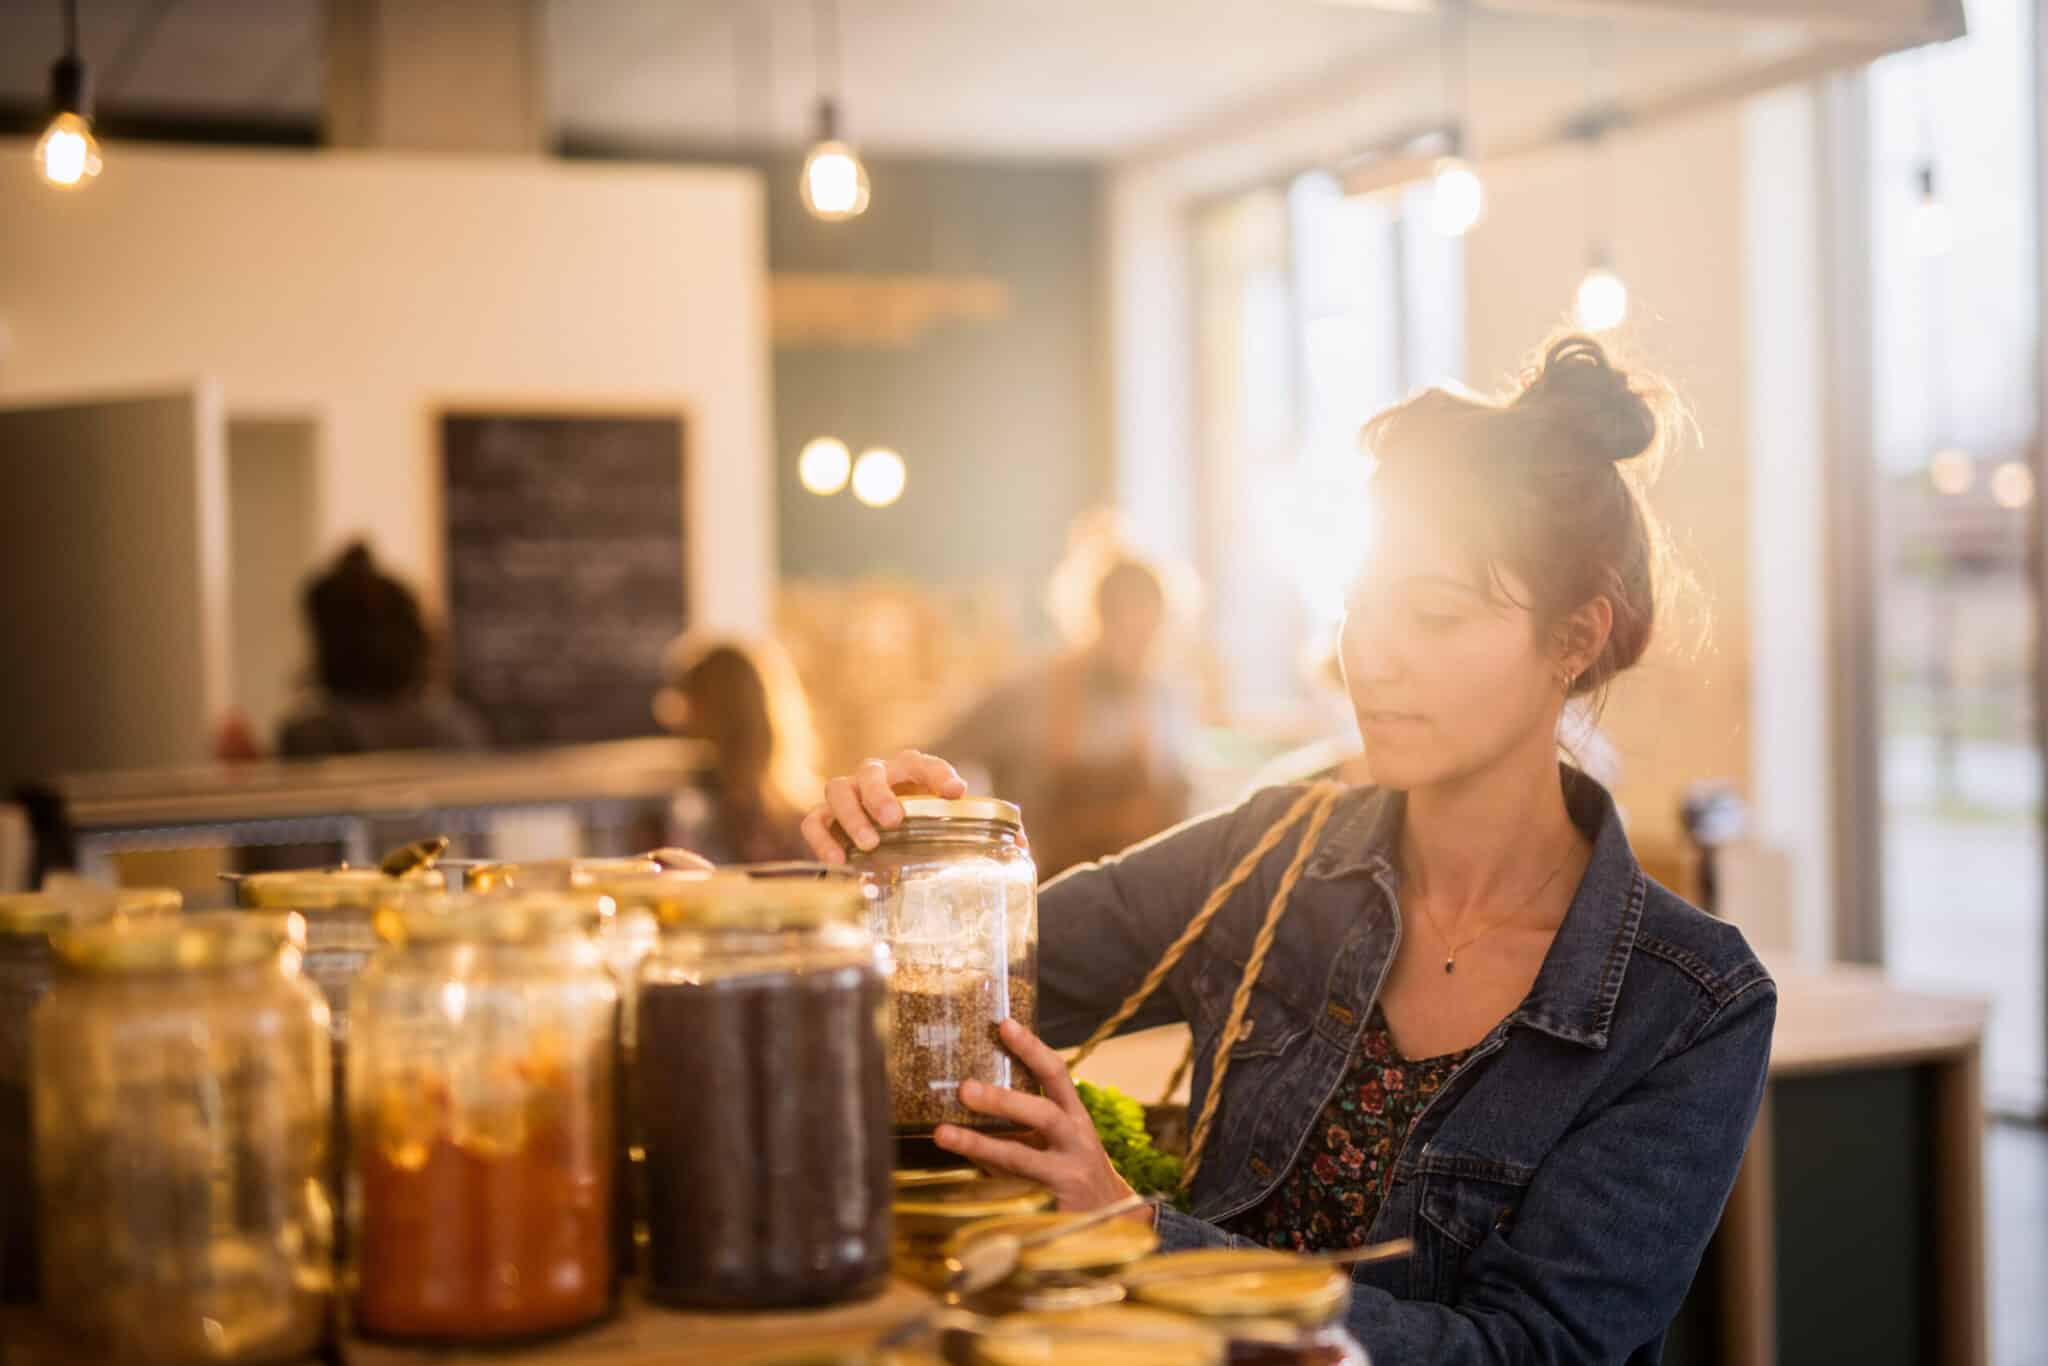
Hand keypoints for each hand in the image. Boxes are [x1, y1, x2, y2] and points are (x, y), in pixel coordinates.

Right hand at [800, 749, 968, 863]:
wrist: (882, 834)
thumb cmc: (914, 821)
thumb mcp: (936, 818)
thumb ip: (953, 816)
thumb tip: (964, 811)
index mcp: (906, 770)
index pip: (923, 764)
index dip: (939, 775)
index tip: (955, 792)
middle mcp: (873, 775)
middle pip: (870, 773)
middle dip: (879, 796)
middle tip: (893, 821)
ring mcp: (846, 793)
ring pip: (837, 790)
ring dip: (852, 816)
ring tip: (869, 844)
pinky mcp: (824, 815)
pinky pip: (813, 821)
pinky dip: (822, 840)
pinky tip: (839, 861)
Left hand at [936, 1018, 1143, 1216]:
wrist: (1112, 1216)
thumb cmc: (1070, 1167)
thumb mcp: (1057, 1138)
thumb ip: (1023, 1120)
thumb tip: (968, 1095)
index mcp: (1074, 1116)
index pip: (1056, 1074)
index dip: (1032, 1048)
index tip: (1004, 1024)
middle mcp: (1076, 1141)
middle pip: (1043, 1114)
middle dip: (1002, 1100)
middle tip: (964, 1088)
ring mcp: (1068, 1176)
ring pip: (1022, 1157)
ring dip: (979, 1145)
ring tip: (943, 1134)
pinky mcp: (1057, 1207)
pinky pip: (1014, 1192)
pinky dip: (984, 1184)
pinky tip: (957, 1180)